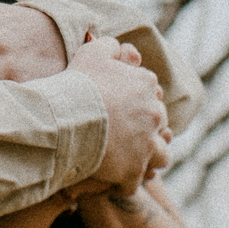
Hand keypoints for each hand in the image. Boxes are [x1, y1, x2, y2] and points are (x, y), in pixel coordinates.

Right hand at [70, 38, 168, 188]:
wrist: (67, 117)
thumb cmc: (78, 84)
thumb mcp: (92, 52)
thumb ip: (109, 46)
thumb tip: (120, 46)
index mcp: (147, 84)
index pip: (151, 92)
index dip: (135, 100)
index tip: (120, 107)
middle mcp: (154, 114)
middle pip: (158, 123)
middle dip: (145, 127)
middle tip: (123, 133)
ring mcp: (147, 144)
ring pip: (160, 154)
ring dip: (149, 156)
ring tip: (132, 159)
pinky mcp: (134, 169)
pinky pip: (135, 181)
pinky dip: (126, 181)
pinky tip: (114, 179)